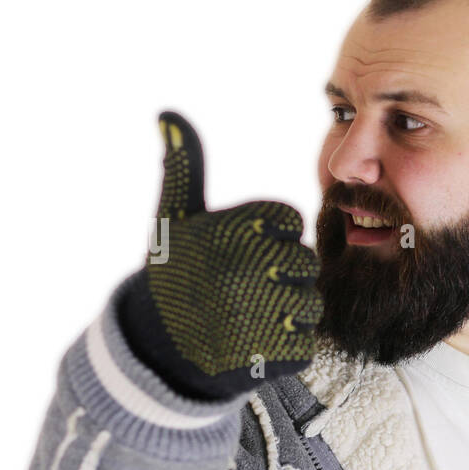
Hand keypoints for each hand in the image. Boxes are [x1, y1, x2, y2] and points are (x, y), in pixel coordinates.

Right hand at [119, 110, 322, 400]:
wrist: (158, 353)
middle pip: (306, 262)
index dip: (271, 237)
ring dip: (287, 312)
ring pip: (310, 303)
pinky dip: (286, 346)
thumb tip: (169, 115)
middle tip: (243, 289)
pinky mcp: (275, 354)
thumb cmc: (174, 275)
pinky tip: (254, 344)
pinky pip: (306, 342)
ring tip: (248, 316)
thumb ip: (183, 167)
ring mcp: (261, 313)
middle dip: (282, 275)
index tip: (241, 252)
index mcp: (230, 230)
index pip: (290, 220)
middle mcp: (246, 268)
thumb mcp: (173, 219)